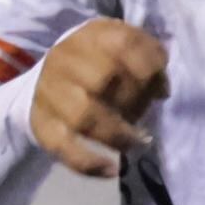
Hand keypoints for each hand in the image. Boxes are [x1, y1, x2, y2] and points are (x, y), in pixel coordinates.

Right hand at [28, 21, 167, 178]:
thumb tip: (162, 90)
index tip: (162, 88)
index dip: (149, 66)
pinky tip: (111, 169)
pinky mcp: (41, 125)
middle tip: (145, 114)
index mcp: (91, 35)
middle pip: (102, 78)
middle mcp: (64, 59)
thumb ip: (148, 61)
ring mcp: (49, 93)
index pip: (123, 43)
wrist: (48, 81)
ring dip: (117, 134)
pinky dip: (88, 162)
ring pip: (83, 115)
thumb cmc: (99, 64)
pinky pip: (63, 148)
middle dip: (133, 100)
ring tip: (137, 143)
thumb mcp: (123, 51)